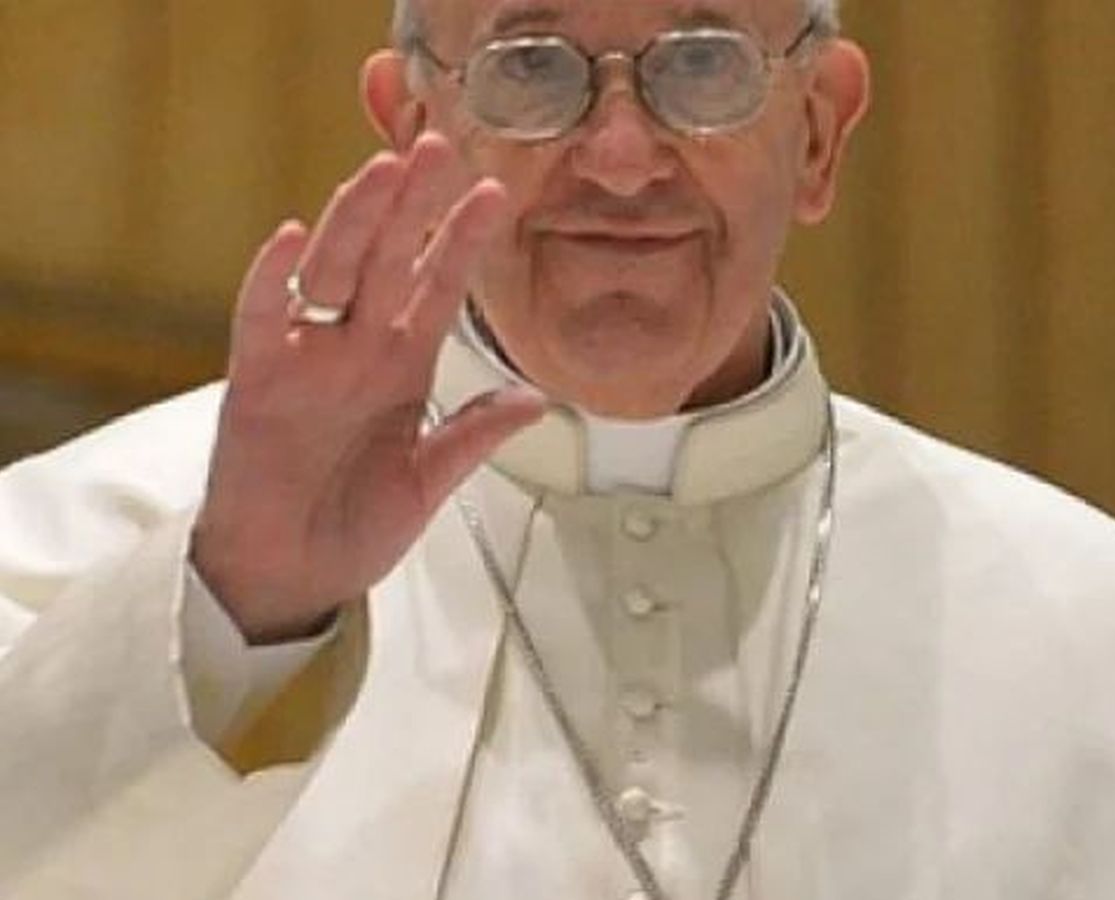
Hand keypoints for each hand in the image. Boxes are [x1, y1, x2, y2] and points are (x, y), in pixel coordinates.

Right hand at [190, 134, 545, 643]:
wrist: (291, 578)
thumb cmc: (354, 528)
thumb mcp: (428, 482)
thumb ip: (472, 436)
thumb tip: (536, 398)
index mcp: (401, 367)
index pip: (435, 289)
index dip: (461, 242)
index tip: (495, 194)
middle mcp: (356, 351)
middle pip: (386, 261)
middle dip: (412, 207)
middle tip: (439, 147)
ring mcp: (305, 361)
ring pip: (331, 273)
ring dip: (356, 222)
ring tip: (384, 172)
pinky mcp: (255, 383)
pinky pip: (262, 319)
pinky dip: (274, 280)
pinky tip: (297, 237)